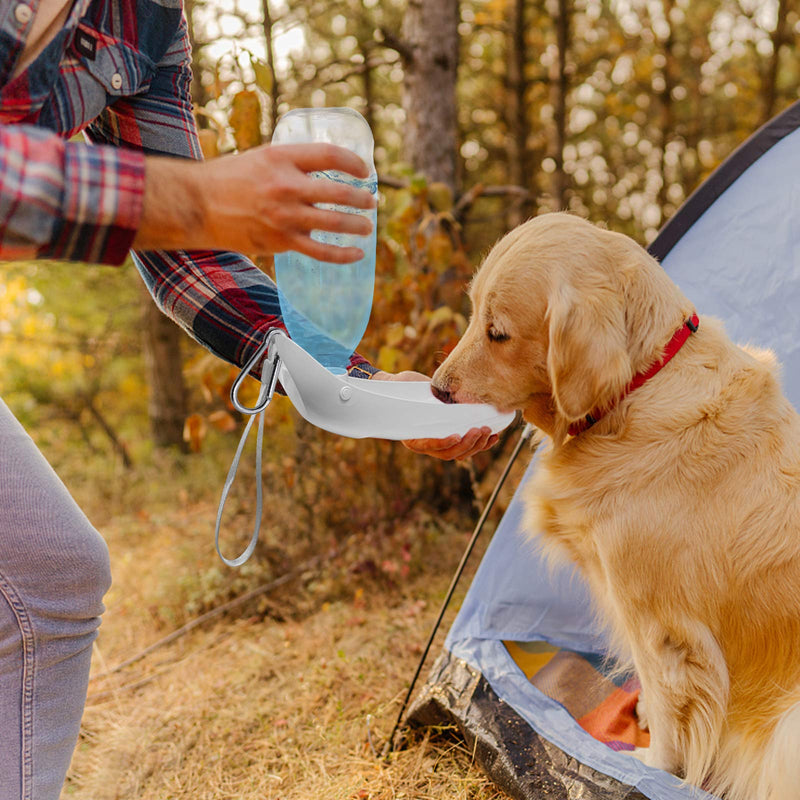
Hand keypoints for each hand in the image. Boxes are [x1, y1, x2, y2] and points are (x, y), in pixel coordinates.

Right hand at [135, 143, 376, 261]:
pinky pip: (320, 251)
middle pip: (339, 192)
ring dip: (357, 225)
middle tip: (371, 202)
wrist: (197, 205)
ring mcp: (285, 216)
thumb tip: (327, 172)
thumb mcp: (262, 158)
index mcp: (282, 157)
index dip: (355, 164)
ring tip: (367, 226)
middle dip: (362, 198)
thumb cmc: (230, 179)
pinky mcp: (281, 241)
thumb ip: (293, 164)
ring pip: (334, 223)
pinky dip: (343, 254)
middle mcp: (286, 185)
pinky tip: (356, 253)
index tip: (365, 171)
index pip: (331, 155)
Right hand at [371, 370, 499, 459]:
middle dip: (466, 444)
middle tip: (478, 430)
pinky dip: (482, 443)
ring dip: (477, 444)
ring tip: (488, 430)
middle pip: (449, 453)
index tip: (456, 436)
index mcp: (413, 438)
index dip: (443, 443)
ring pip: (461, 453)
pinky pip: (469, 447)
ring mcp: (441, 443)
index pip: (429, 445)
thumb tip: (443, 400)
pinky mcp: (453, 436)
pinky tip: (494, 436)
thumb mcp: (410, 394)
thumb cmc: (405, 389)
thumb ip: (424, 402)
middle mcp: (427, 445)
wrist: (406, 387)